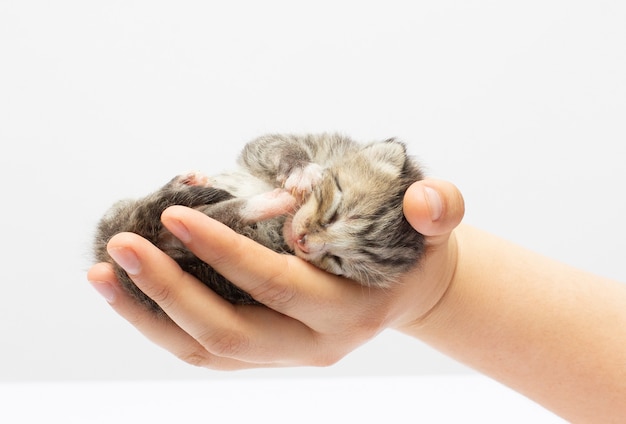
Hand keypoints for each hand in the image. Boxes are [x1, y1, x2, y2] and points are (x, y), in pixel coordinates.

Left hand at [87, 179, 464, 368]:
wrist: (406, 291)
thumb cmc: (413, 251)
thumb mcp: (435, 227)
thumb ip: (440, 209)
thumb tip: (427, 200)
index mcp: (347, 311)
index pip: (274, 285)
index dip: (224, 251)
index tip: (175, 213)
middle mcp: (312, 344)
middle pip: (227, 331)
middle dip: (168, 290)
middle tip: (121, 246)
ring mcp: (283, 355)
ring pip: (205, 350)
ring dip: (149, 315)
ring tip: (104, 273)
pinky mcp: (264, 352)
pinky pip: (203, 350)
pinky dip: (161, 324)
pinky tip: (129, 291)